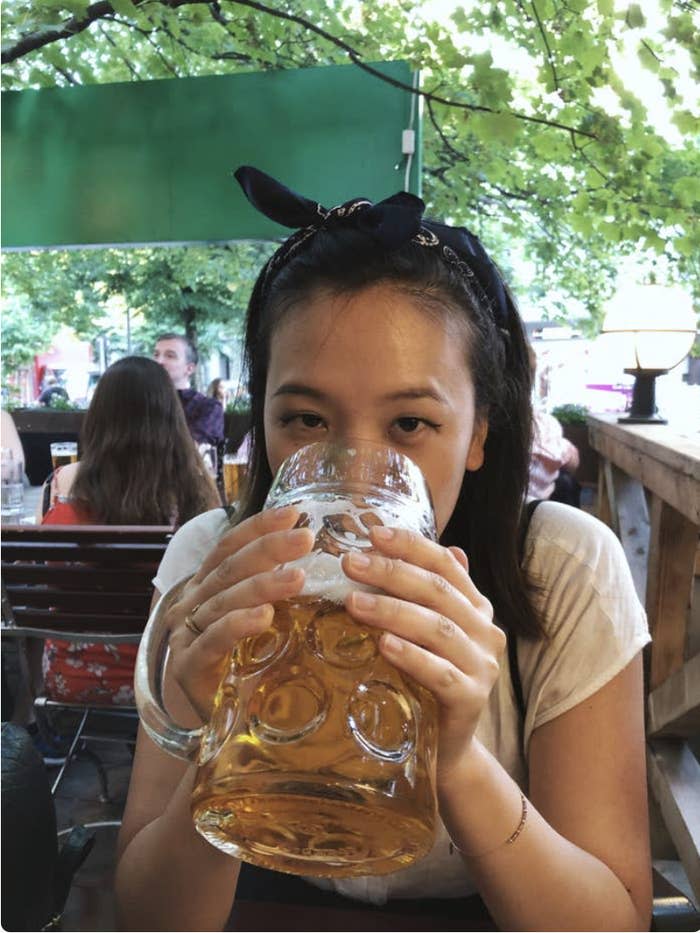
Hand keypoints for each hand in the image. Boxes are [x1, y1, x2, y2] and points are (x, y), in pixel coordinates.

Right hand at [165, 506, 314, 719]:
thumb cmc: (239, 659)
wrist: (207, 715)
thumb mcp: (255, 617)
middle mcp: (192, 601)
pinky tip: (263, 617)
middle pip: (231, 568)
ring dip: (262, 586)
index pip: (230, 546)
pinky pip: (214, 640)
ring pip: (225, 600)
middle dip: (269, 549)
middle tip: (305, 538)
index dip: (259, 527)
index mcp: (208, 584)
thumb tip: (322, 560)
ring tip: (298, 578)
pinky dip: (238, 625)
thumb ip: (274, 591)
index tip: (292, 512)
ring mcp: (187, 633)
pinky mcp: (189, 666)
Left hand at [341, 526, 504, 782]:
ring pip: (438, 629)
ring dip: (393, 611)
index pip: (445, 565)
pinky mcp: (472, 700)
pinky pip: (440, 674)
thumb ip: (418, 593)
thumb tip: (392, 543)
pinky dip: (412, 657)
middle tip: (351, 563)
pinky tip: (384, 645)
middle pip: (438, 592)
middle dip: (392, 573)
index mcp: (475, 606)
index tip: (373, 533)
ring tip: (353, 602)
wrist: (446, 745)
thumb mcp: (423, 631)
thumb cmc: (426, 679)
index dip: (411, 546)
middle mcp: (485, 631)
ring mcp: (483, 666)